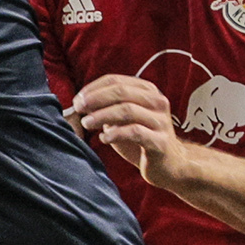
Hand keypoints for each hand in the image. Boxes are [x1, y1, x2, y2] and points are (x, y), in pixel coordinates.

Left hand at [65, 73, 189, 185]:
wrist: (167, 164)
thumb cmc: (140, 138)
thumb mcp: (121, 119)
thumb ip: (106, 108)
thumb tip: (80, 102)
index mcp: (147, 90)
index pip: (116, 80)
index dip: (93, 88)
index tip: (77, 100)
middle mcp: (157, 101)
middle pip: (121, 92)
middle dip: (95, 99)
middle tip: (79, 109)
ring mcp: (161, 121)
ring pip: (127, 110)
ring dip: (102, 115)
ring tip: (87, 123)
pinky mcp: (160, 141)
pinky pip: (135, 132)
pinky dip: (115, 133)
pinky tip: (104, 138)